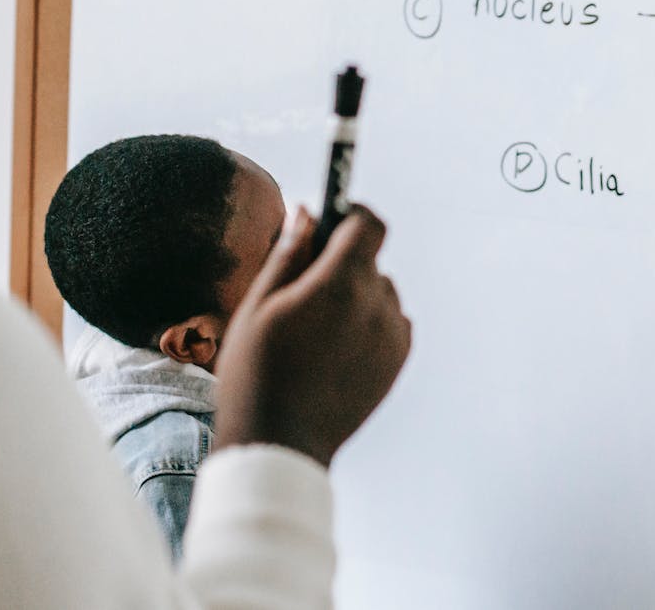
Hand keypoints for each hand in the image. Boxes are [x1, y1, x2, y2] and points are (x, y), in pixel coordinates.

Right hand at [215, 205, 412, 466]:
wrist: (280, 443)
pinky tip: (333, 349)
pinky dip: (368, 323)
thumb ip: (289, 253)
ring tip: (315, 330)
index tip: (331, 221)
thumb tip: (307, 211)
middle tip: (303, 291)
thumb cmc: (256, 372)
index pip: (368, 224)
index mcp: (340, 284)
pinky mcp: (398, 359)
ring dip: (355, 295)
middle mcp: (376, 304)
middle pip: (369, 260)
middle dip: (341, 263)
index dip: (350, 214)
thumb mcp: (258, 305)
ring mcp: (392, 334)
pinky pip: (389, 321)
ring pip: (379, 291)